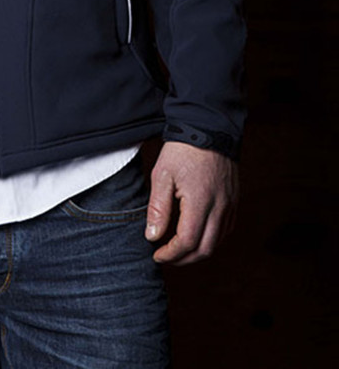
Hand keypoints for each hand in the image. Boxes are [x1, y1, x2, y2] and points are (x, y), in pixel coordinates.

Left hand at [145, 141, 237, 264]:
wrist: (208, 127)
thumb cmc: (183, 150)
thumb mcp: (162, 174)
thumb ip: (158, 208)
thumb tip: (153, 236)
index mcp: (200, 201)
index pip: (187, 242)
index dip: (171, 254)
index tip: (156, 254)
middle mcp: (220, 207)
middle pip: (205, 249)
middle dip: (184, 259)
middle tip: (166, 256)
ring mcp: (230, 204)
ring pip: (217, 243)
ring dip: (198, 252)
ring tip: (178, 249)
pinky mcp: (234, 200)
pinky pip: (226, 230)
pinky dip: (211, 240)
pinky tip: (196, 235)